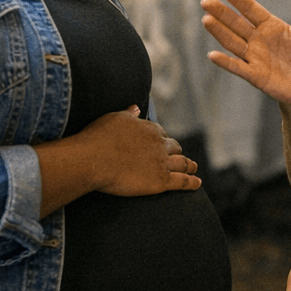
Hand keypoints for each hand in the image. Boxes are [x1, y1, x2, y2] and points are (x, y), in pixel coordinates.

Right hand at [83, 106, 200, 196]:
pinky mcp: (161, 181)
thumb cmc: (99, 138)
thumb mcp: (114, 118)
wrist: (93, 160)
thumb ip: (128, 114)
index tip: (161, 144)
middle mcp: (159, 144)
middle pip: (175, 148)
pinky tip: (197, 183)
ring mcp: (162, 163)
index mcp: (150, 129)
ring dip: (189, 165)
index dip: (161, 140)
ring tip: (193, 168)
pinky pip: (182, 181)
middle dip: (177, 152)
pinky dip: (192, 182)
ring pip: (183, 163)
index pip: (161, 133)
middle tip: (179, 156)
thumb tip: (136, 108)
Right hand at [201, 0, 290, 108]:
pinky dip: (225, 62)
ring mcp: (255, 57)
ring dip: (219, 32)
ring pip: (233, 42)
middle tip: (206, 1)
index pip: (251, 9)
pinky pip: (237, 67)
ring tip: (207, 20)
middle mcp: (259, 39)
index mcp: (272, 26)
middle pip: (236, 23)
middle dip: (221, 12)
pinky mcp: (255, 75)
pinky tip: (213, 55)